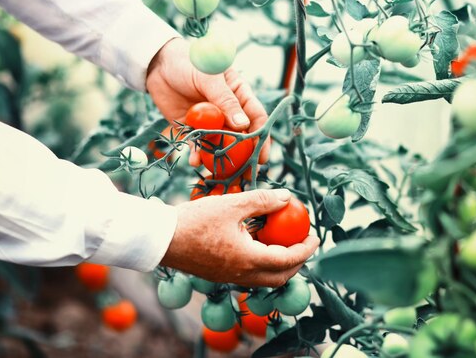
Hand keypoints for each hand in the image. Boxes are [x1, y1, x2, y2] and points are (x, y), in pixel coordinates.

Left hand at [146, 38, 269, 164]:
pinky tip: (195, 161)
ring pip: (220, 144)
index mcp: (240, 95)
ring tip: (219, 173)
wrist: (158, 64)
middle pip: (241, 136)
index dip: (262, 137)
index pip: (256, 118)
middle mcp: (228, 111)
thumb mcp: (210, 78)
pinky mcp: (193, 128)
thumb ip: (226, 101)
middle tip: (246, 174)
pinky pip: (198, 144)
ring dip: (220, 158)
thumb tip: (243, 125)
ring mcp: (211, 121)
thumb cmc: (189, 62)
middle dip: (244, 156)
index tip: (262, 156)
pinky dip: (197, 154)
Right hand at [160, 189, 319, 286]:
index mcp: (248, 259)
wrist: (160, 239)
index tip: (315, 236)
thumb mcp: (232, 204)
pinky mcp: (220, 275)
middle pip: (281, 277)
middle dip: (298, 262)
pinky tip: (259, 241)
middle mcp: (241, 274)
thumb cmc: (194, 220)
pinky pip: (250, 274)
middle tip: (303, 241)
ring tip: (283, 240)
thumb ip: (262, 200)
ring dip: (280, 263)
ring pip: (265, 278)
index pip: (288, 260)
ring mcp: (230, 277)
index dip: (306, 249)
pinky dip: (263, 262)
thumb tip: (288, 197)